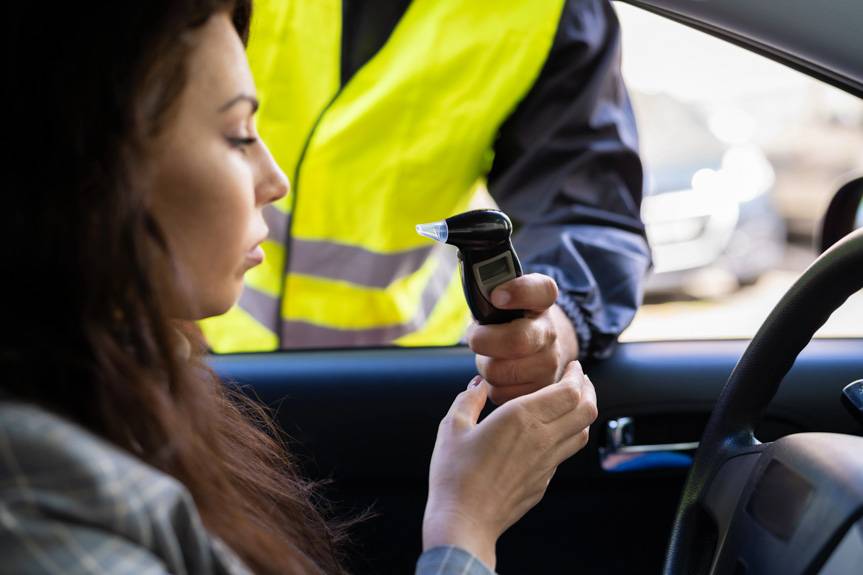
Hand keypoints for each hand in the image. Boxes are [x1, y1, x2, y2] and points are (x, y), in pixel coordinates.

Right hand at [423, 361, 597, 569]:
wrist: (464, 522)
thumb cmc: (454, 474)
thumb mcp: (452, 427)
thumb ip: (469, 399)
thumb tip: (479, 384)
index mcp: (521, 417)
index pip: (569, 391)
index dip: (576, 375)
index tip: (573, 366)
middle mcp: (542, 438)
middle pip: (586, 409)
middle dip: (588, 390)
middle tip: (579, 379)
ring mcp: (547, 464)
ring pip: (582, 433)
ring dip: (583, 413)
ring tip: (572, 403)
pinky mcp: (543, 482)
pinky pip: (564, 453)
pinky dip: (567, 436)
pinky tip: (550, 433)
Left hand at [468, 273, 579, 403]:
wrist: (536, 348)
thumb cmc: (508, 320)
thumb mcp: (502, 298)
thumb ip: (487, 291)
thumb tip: (474, 299)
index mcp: (542, 301)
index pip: (541, 290)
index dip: (519, 292)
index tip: (497, 296)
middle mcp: (550, 332)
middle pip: (516, 341)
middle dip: (483, 341)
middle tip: (476, 338)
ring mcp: (550, 364)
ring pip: (500, 371)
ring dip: (484, 365)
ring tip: (490, 356)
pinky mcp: (540, 390)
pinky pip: (500, 393)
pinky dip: (491, 385)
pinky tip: (499, 374)